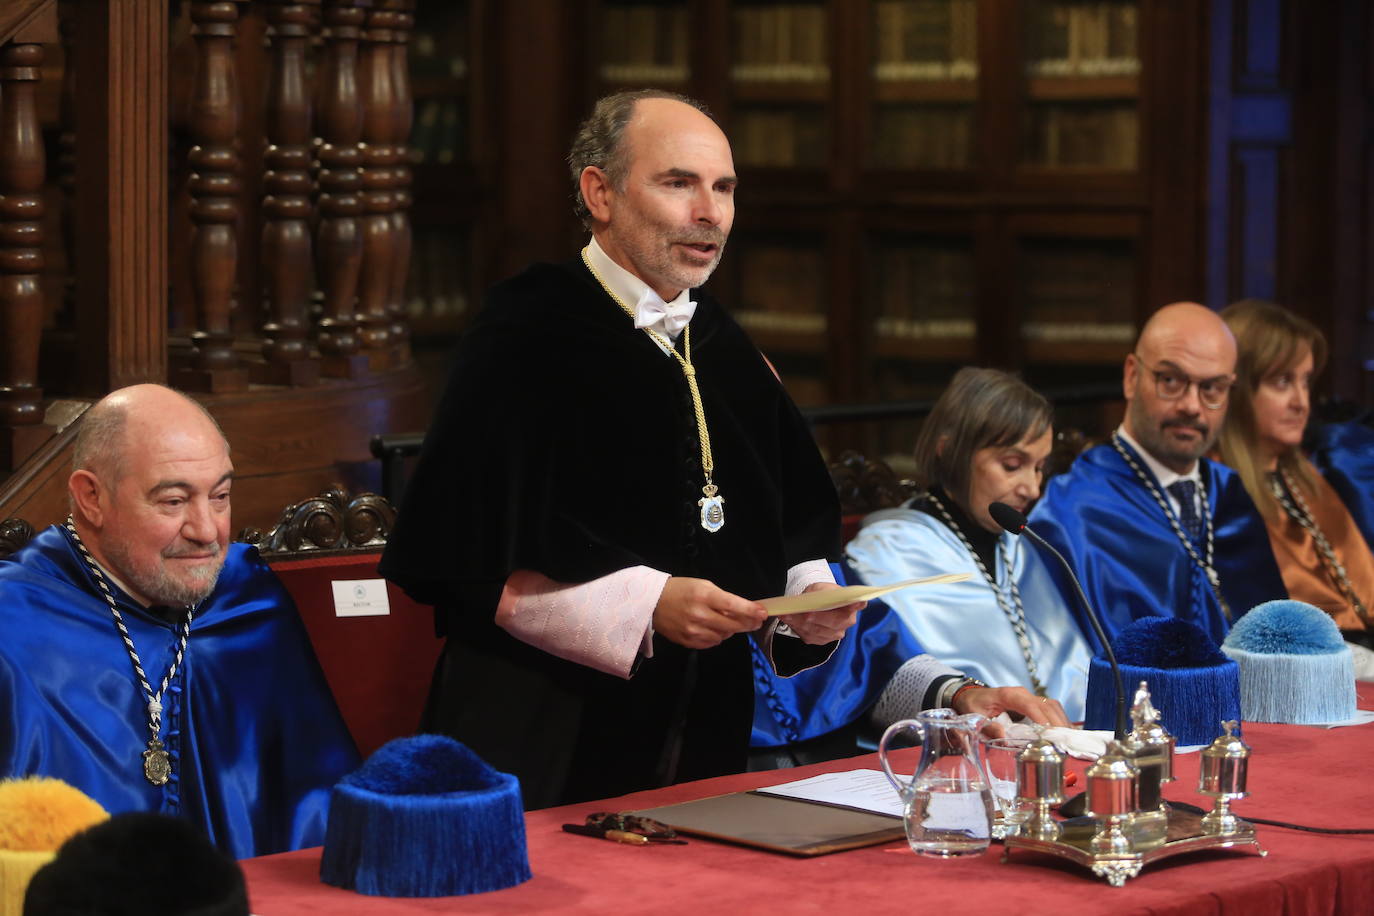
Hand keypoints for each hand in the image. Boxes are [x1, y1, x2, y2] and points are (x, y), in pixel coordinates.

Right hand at [652, 577, 766, 649]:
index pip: (734, 606)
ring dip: (730, 629)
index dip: (751, 611)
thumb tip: (743, 612)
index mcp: (704, 595)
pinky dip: (717, 636)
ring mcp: (693, 630)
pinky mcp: (688, 642)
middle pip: (733, 624)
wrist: (653, 602)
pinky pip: (712, 643)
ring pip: (724, 635)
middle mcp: (700, 614)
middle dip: (748, 623)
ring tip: (725, 621)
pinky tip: (712, 628)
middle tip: (756, 621)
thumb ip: (723, 599)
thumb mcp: (703, 586)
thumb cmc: (681, 590)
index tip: (763, 613)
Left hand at [781, 582, 864, 644]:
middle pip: (834, 621)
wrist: (816, 605)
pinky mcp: (823, 641)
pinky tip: (788, 619)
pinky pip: (809, 636)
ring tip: (788, 614)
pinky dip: (797, 627)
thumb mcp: (820, 588)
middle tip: (803, 612)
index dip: (857, 604)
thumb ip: (819, 594)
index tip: (857, 601)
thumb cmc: (821, 595)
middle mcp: (847, 622)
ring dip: (801, 622)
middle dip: (816, 617)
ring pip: (818, 630)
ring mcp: (836, 634)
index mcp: (851, 605)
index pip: (858, 604)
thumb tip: (811, 602)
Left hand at [952, 686, 1070, 730]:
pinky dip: (1059, 720)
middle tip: (1064, 743)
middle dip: (1057, 723)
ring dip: (1062, 722)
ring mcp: (1029, 698)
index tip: (1050, 734)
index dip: (1042, 718)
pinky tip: (1064, 734)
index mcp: (1009, 694)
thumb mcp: (974, 716)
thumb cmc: (973, 705)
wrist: (971, 696)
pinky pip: (1051, 709)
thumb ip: (987, 727)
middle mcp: (1022, 694)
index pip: (1030, 705)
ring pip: (1052, 706)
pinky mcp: (1033, 704)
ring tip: (1068, 741)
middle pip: (1046, 705)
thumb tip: (1004, 736)